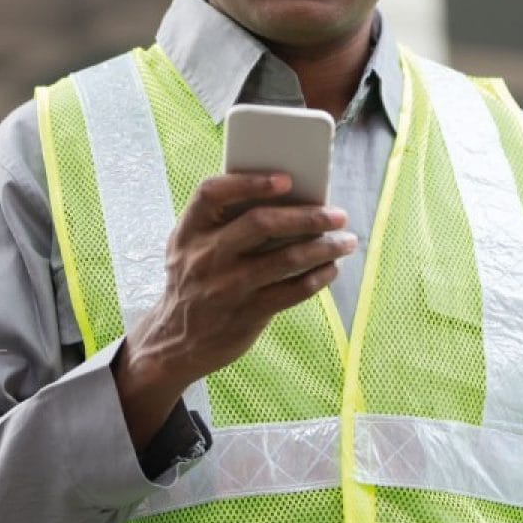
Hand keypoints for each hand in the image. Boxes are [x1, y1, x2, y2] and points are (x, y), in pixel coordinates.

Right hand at [112, 172, 353, 449]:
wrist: (175, 342)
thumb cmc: (194, 281)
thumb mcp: (189, 248)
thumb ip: (221, 223)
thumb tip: (285, 197)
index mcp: (189, 231)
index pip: (212, 193)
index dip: (248, 182)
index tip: (285, 179)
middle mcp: (205, 256)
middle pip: (261, 223)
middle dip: (307, 215)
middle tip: (338, 214)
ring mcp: (227, 287)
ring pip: (286, 259)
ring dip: (323, 247)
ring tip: (346, 241)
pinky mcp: (247, 314)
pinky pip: (292, 291)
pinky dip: (317, 277)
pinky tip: (330, 268)